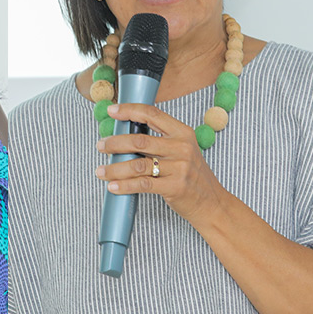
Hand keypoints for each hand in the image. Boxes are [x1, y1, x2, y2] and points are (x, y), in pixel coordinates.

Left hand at [95, 102, 228, 226]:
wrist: (212, 203)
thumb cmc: (191, 175)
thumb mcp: (182, 150)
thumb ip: (159, 140)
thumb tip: (123, 134)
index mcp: (182, 133)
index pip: (152, 114)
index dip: (129, 110)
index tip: (111, 111)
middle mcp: (182, 147)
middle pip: (139, 140)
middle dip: (115, 143)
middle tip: (100, 146)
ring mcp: (180, 168)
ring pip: (138, 164)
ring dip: (115, 168)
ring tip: (101, 170)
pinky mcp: (175, 187)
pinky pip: (143, 184)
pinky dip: (124, 185)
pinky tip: (113, 186)